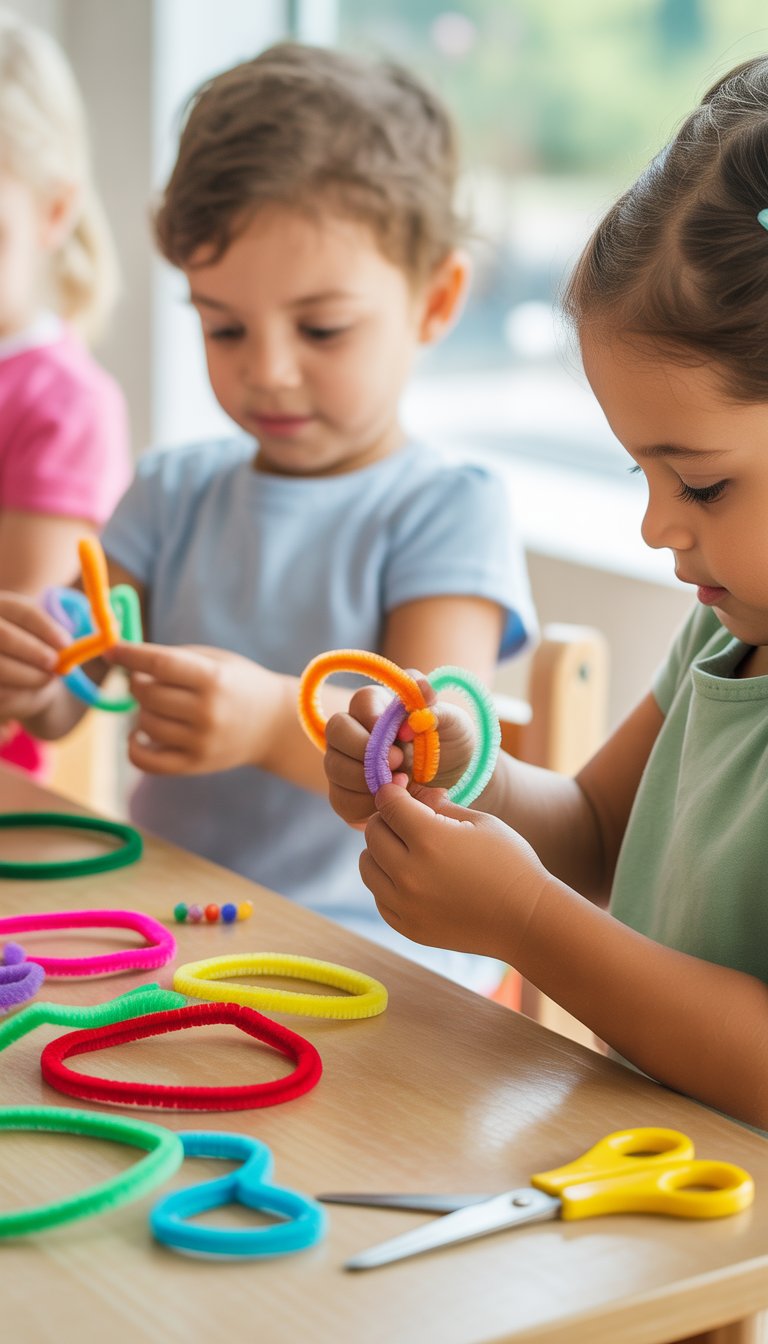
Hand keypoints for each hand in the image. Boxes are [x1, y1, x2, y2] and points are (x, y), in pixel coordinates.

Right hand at [0, 594, 69, 723]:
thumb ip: (79, 633)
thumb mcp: (55, 638)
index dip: (45, 627)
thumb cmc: (41, 653)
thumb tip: (113, 627)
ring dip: (25, 675)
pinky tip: (26, 693)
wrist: (20, 681)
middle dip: (32, 651)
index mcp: (5, 607)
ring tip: (45, 679)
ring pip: (0, 666)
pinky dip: (14, 695)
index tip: (67, 644)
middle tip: (55, 665)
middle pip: (4, 635)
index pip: (23, 611)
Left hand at [106, 642, 286, 775]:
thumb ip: (172, 659)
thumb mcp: (215, 661)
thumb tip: (123, 660)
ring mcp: (201, 742)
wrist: (274, 726)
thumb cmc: (239, 685)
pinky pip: (146, 760)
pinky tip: (138, 734)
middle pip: (147, 694)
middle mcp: (207, 712)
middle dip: (138, 683)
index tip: (111, 650)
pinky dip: (134, 746)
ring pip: (144, 723)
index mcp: (214, 679)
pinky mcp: (195, 765)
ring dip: (143, 711)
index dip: (130, 655)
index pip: (160, 664)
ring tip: (159, 706)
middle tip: (147, 680)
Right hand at [324, 677, 475, 829]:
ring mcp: (343, 762)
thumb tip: (421, 689)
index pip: (362, 700)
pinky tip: (391, 802)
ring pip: (334, 766)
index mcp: (378, 706)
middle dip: (364, 749)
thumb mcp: (454, 725)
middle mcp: (353, 730)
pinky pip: (341, 799)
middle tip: (398, 762)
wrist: (449, 788)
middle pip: (336, 730)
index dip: (376, 718)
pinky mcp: (344, 794)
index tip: (402, 736)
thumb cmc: (448, 748)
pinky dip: (367, 804)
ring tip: (402, 784)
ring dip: (367, 779)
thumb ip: (437, 707)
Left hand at [360, 782, 549, 959]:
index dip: (393, 792)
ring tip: (406, 850)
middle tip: (408, 821)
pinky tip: (412, 878)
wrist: (527, 919)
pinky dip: (387, 883)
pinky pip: (379, 897)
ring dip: (380, 852)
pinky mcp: (408, 927)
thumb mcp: (480, 822)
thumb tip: (411, 792)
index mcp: (429, 839)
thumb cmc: (509, 863)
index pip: (388, 804)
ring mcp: (406, 905)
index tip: (400, 792)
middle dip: (386, 819)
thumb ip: (438, 805)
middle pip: (372, 833)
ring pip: (367, 866)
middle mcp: (410, 873)